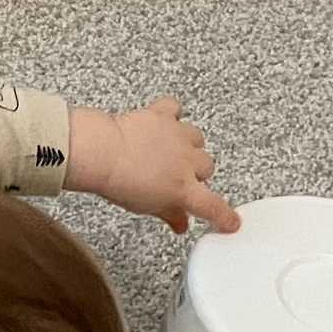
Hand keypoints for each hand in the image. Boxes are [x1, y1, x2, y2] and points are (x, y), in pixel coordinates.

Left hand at [69, 97, 241, 233]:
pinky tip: (162, 122)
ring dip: (187, 145)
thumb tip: (181, 223)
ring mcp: (178, 136)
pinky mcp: (163, 115)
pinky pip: (175, 109)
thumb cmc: (119, 181)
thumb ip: (169, 214)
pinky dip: (171, 114)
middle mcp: (187, 161)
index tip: (230, 221)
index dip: (225, 216)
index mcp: (185, 190)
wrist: (102, 152)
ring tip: (167, 150)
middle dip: (196, 173)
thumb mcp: (145, 207)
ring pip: (197, 138)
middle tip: (176, 177)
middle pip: (208, 167)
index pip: (213, 207)